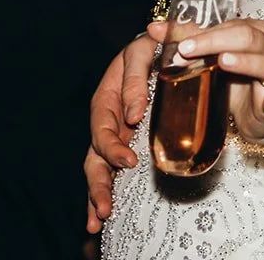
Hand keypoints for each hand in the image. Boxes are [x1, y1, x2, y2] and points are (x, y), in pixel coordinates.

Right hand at [85, 33, 155, 233]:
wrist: (168, 45)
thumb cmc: (154, 44)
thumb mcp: (143, 50)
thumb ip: (137, 76)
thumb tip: (134, 113)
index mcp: (106, 97)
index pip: (103, 126)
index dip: (112, 146)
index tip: (129, 159)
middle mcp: (107, 119)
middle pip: (96, 155)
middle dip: (98, 183)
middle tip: (105, 207)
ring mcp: (116, 133)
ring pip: (100, 167)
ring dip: (98, 194)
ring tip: (100, 218)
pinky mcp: (127, 142)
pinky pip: (113, 168)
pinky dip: (106, 191)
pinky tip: (103, 216)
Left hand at [147, 16, 263, 141]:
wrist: (257, 114)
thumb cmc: (233, 79)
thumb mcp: (211, 57)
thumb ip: (188, 40)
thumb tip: (153, 28)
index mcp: (251, 30)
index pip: (228, 26)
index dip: (203, 35)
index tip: (179, 46)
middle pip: (245, 36)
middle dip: (215, 42)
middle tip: (188, 52)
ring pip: (263, 62)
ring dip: (244, 61)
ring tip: (223, 62)